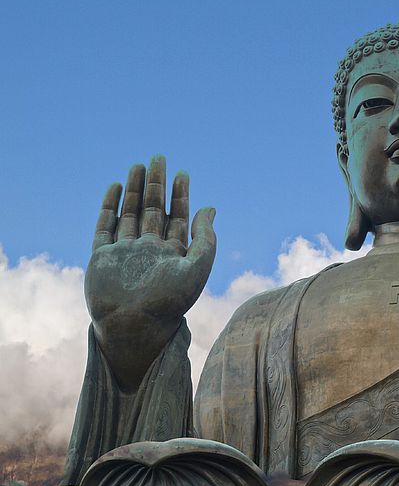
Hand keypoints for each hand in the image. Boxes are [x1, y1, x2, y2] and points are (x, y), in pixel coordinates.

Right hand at [85, 156, 215, 390]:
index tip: (183, 174)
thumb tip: (211, 208)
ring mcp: (124, 253)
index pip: (178, 219)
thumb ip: (205, 238)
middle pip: (153, 210)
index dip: (181, 196)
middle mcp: (149, 252)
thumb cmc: (170, 302)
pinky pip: (105, 227)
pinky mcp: (102, 258)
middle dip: (156, 185)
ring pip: (129, 214)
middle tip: (159, 158)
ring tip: (139, 165)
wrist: (134, 326)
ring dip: (134, 190)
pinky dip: (110, 207)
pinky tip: (116, 187)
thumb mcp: (197, 267)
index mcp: (173, 256)